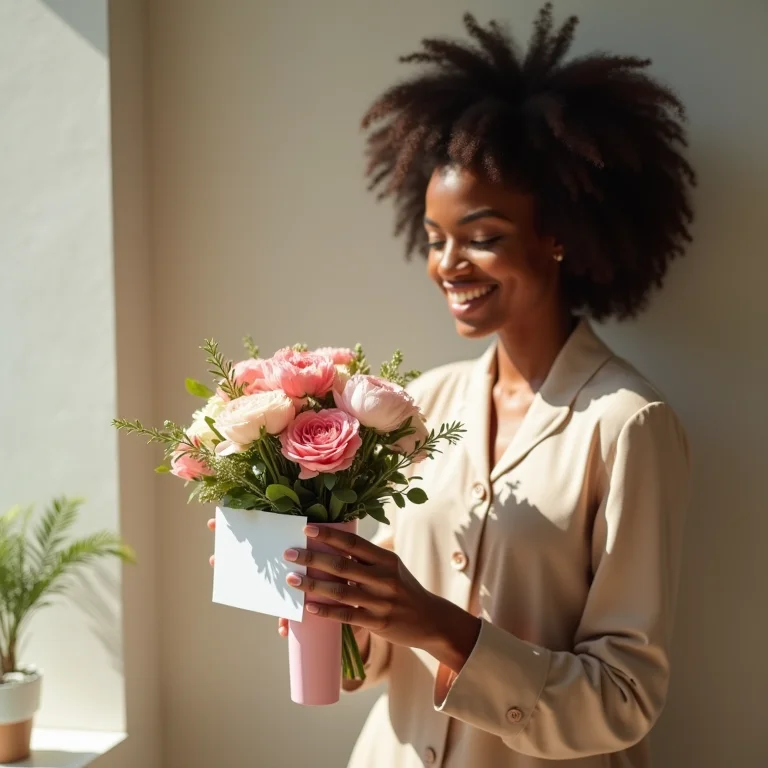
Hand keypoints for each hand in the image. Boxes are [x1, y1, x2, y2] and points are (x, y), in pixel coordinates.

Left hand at [283, 525, 480, 672]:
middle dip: (313, 558)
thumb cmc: (404, 589)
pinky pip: (347, 616)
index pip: (353, 543)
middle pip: (342, 565)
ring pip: (341, 591)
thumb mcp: (391, 567)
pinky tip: (309, 608)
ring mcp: (381, 601)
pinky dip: (326, 611)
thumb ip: (367, 559)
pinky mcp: (378, 622)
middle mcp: (384, 578)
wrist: (430, 620)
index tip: (307, 528)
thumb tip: (332, 546)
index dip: (329, 535)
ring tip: (292, 580)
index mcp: (386, 559)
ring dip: (313, 585)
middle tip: (289, 553)